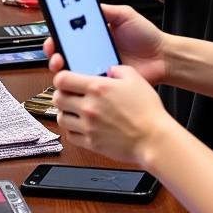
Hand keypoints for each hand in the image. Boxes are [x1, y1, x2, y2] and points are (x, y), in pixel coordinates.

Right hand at [44, 3, 168, 84]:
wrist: (163, 57)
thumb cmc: (146, 35)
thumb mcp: (125, 15)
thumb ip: (106, 10)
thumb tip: (84, 3)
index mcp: (93, 35)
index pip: (68, 35)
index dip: (56, 37)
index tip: (52, 38)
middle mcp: (92, 51)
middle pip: (64, 53)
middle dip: (54, 54)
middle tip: (55, 55)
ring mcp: (97, 68)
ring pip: (72, 70)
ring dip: (62, 69)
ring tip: (62, 66)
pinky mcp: (104, 82)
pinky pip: (87, 84)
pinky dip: (79, 83)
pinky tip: (78, 80)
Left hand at [52, 65, 170, 164]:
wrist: (154, 139)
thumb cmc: (148, 111)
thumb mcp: (135, 78)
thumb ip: (118, 69)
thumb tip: (109, 69)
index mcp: (97, 88)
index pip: (61, 79)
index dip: (61, 78)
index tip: (66, 79)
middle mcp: (89, 107)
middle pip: (57, 98)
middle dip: (61, 95)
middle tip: (69, 95)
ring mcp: (88, 126)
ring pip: (61, 118)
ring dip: (66, 113)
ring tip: (74, 111)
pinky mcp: (92, 143)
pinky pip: (70, 136)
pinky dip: (73, 131)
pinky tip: (82, 126)